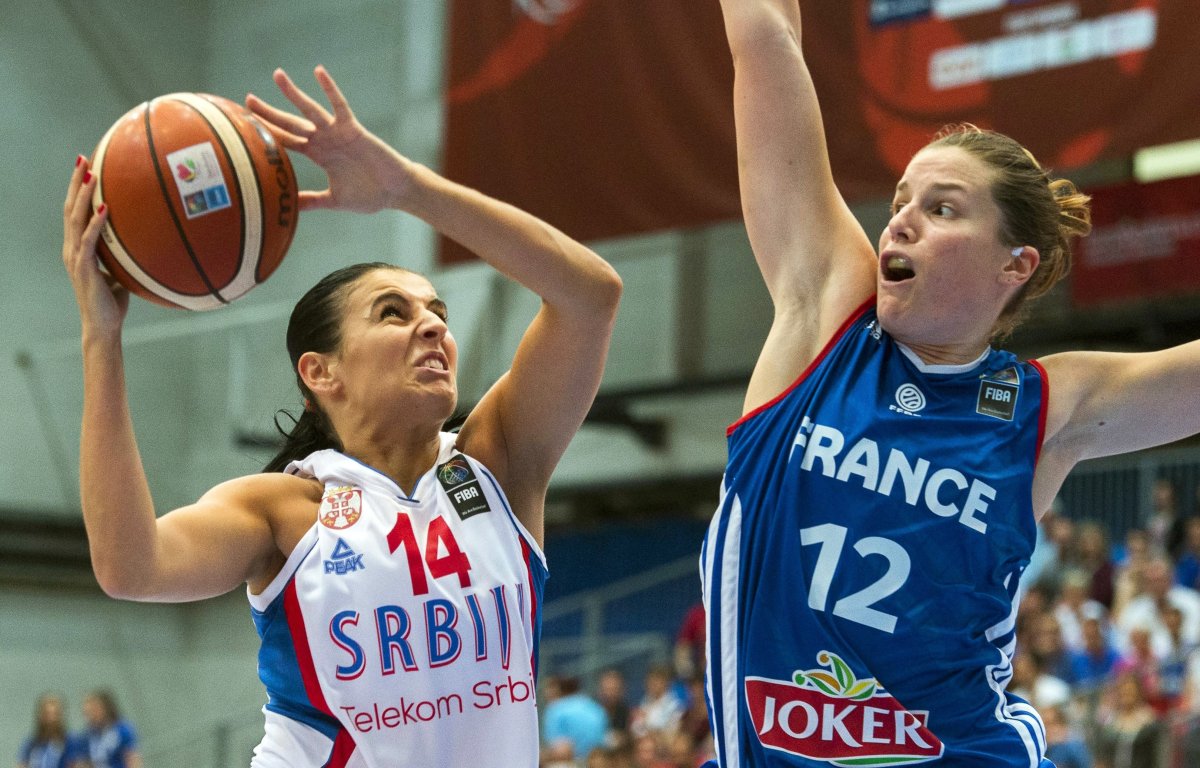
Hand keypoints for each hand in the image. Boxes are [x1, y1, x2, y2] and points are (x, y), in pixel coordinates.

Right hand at [63, 156, 128, 336]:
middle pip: (70, 208)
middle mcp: (72, 248)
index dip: (77, 189)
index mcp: (78, 247)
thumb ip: (124, 257)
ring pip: (75, 219)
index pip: (74, 211)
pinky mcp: (84, 268)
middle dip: (75, 182)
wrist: (103, 326)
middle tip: (82, 158)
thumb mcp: (121, 272)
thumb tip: (144, 245)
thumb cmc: (112, 301)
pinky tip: (105, 207)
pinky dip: (96, 223)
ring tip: (90, 174)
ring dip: (82, 195)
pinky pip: (90, 241)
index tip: (85, 166)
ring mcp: (75, 257)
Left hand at [246, 66, 413, 212]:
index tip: (247, 126)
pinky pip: (339, 105)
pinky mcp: (353, 129)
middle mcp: (324, 140)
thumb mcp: (334, 200)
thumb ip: (312, 201)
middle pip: (291, 123)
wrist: (395, 192)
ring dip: (293, 93)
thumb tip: (288, 208)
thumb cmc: (370, 195)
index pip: (287, 141)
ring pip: (310, 109)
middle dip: (269, 112)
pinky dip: (330, 89)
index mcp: (319, 155)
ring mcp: (337, 132)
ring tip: (277, 76)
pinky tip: (318, 72)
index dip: (268, 133)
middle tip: (247, 100)